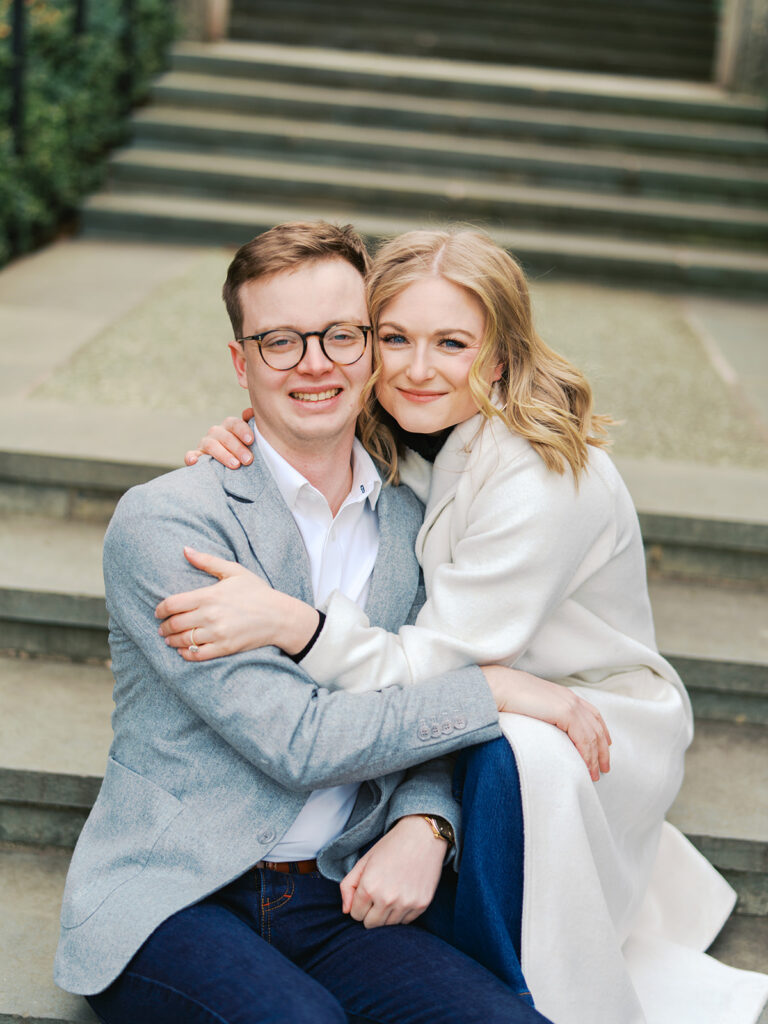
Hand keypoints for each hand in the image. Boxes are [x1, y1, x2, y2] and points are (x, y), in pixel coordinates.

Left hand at [155, 547, 317, 659]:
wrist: (279, 616)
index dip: (160, 609)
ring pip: (183, 640)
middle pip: (175, 623)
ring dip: (172, 641)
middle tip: (162, 628)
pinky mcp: (225, 648)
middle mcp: (210, 615)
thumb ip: (207, 561)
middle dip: (164, 627)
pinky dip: (186, 654)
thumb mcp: (234, 571)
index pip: (173, 604)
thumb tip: (185, 549)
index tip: (158, 612)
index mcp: (209, 595)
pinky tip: (184, 650)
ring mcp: (217, 633)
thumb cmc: (257, 591)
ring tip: (170, 639)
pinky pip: (198, 654)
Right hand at [185, 407, 254, 466]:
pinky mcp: (196, 456)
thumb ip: (252, 425)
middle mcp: (216, 432)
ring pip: (211, 445)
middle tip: (248, 460)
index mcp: (229, 426)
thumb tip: (249, 412)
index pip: (235, 424)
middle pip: (225, 437)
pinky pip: (191, 455)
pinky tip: (193, 461)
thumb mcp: (249, 438)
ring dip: (223, 455)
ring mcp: (205, 443)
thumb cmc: (244, 449)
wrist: (230, 464)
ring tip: (235, 465)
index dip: (243, 430)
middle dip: (237, 448)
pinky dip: (191, 457)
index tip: (250, 440)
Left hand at [339, 815, 446, 928]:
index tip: (366, 892)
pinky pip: (405, 922)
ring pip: (388, 926)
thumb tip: (346, 911)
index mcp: (369, 887)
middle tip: (377, 894)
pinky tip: (403, 894)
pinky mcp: (421, 905)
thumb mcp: (364, 861)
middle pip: (370, 925)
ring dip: (386, 914)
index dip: (358, 904)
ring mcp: (406, 904)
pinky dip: (401, 913)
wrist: (422, 835)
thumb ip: (348, 886)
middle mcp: (387, 899)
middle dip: (370, 913)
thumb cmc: (391, 846)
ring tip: (391, 892)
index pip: (355, 914)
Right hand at [482, 665, 610, 781]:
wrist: (500, 687)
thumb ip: (544, 713)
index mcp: (565, 695)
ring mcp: (570, 705)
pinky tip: (586, 767)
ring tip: (595, 774)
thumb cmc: (508, 695)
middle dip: (602, 749)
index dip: (601, 731)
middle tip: (603, 768)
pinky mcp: (566, 713)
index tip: (604, 746)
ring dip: (595, 757)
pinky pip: (584, 739)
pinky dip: (587, 755)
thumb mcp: (533, 704)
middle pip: (596, 726)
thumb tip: (544, 727)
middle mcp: (571, 699)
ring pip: (593, 735)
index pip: (592, 714)